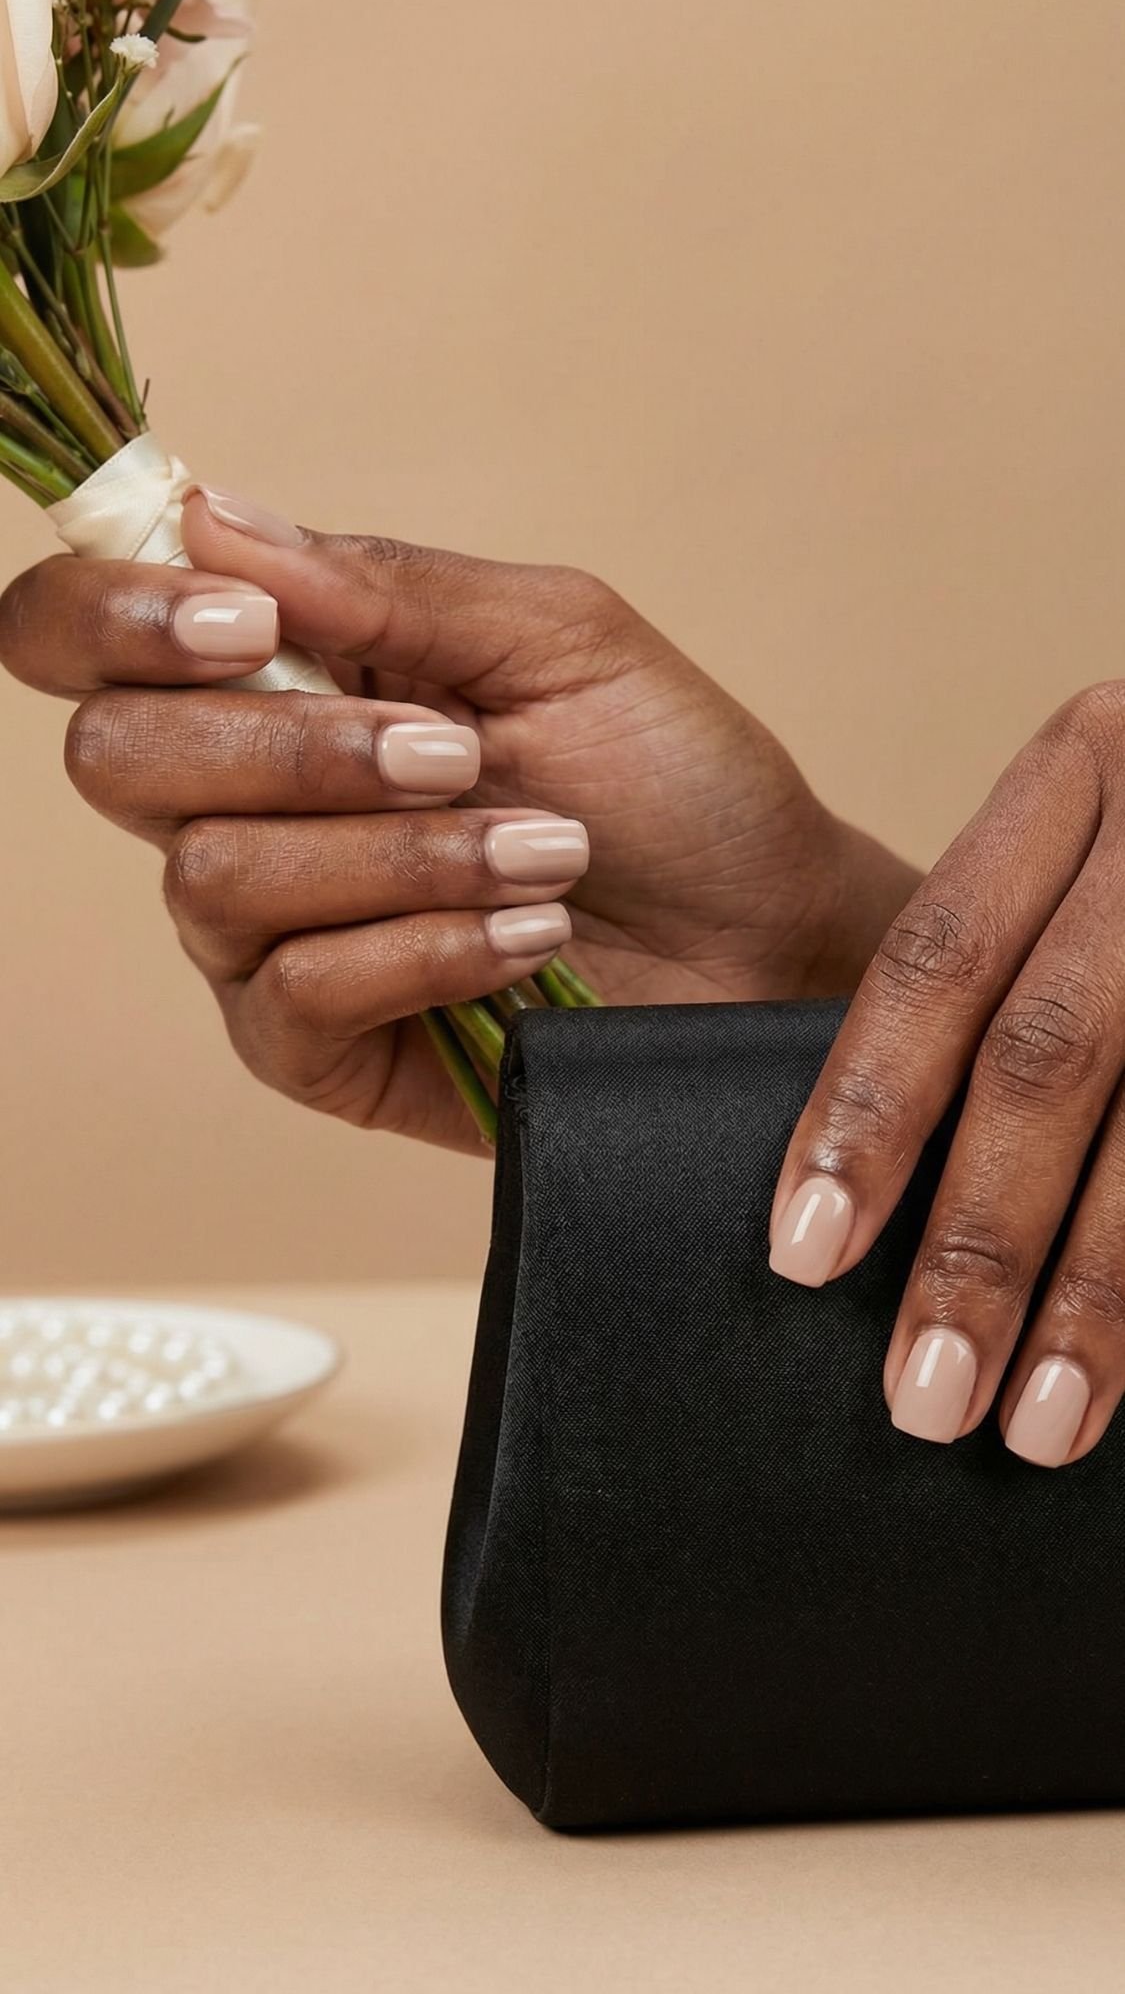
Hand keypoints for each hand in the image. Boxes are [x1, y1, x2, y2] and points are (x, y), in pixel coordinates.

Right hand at [1, 487, 915, 1150]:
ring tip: (544, 852)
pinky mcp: (314, 1047)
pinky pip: (293, 991)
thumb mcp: (556, 639)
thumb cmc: (674, 778)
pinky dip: (425, 947)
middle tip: (457, 750)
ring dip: (401, 854)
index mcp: (283, 679)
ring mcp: (269, 935)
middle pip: (120, 758)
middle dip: (295, 747)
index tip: (247, 625)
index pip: (89, 635)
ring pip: (216, 878)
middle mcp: (245, 802)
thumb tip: (209, 520)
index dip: (113, 615)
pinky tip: (527, 940)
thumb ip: (386, 587)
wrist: (765, 935)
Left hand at [770, 682, 1124, 1468]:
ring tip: (1038, 1427)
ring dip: (1098, 1296)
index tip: (805, 1254)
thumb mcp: (1095, 846)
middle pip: (1049, 1058)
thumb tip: (853, 1194)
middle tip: (922, 1397)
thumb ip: (1004, 972)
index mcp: (1082, 772)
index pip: (938, 957)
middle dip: (980, 1242)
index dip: (867, 1111)